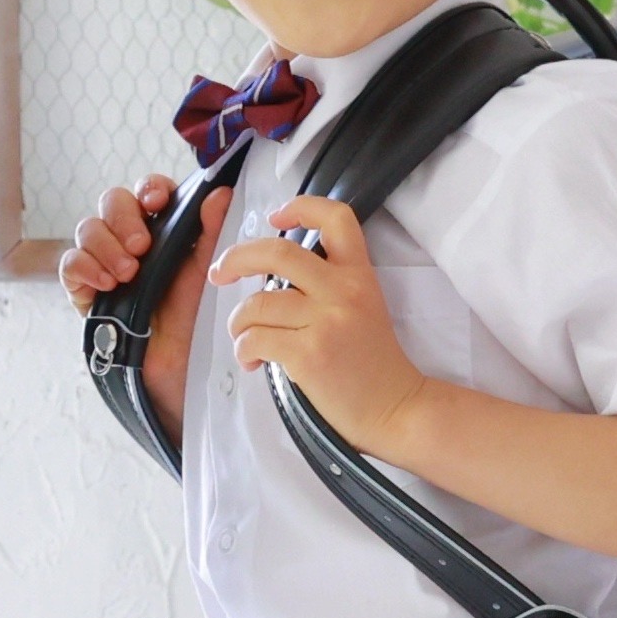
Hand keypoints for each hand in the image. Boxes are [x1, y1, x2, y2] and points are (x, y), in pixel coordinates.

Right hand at [61, 174, 231, 447]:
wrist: (178, 369)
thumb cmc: (195, 319)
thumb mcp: (208, 274)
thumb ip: (213, 232)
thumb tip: (222, 192)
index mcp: (165, 230)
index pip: (148, 192)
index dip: (149, 189)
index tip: (158, 201)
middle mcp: (131, 240)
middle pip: (112, 202)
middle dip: (123, 218)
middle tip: (142, 246)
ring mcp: (105, 262)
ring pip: (88, 228)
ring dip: (106, 245)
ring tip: (128, 274)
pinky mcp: (86, 289)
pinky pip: (70, 263)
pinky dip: (84, 267)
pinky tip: (105, 283)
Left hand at [210, 198, 428, 454]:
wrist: (397, 410)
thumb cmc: (373, 364)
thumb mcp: (364, 309)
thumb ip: (328, 284)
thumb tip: (271, 274)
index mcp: (359, 275)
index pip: (336, 218)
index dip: (301, 207)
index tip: (275, 218)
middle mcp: (343, 292)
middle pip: (277, 252)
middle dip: (237, 258)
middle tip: (219, 272)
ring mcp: (326, 323)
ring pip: (257, 303)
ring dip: (238, 322)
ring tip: (245, 338)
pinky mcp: (310, 355)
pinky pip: (255, 338)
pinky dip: (245, 350)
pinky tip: (254, 361)